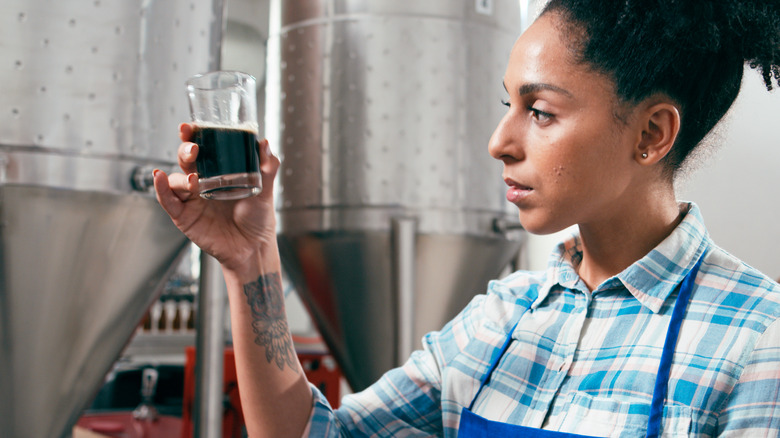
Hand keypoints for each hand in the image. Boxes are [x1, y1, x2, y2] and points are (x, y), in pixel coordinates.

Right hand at [153, 123, 280, 271]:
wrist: (253, 248)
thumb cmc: (258, 218)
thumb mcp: (265, 190)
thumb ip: (267, 168)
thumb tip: (264, 143)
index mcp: (219, 172)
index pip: (203, 149)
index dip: (195, 136)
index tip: (192, 126)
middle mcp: (202, 182)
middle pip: (186, 160)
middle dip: (186, 150)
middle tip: (194, 147)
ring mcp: (192, 199)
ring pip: (176, 180)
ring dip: (180, 175)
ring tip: (193, 179)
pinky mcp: (184, 216)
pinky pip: (168, 200)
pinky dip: (160, 189)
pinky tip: (158, 178)